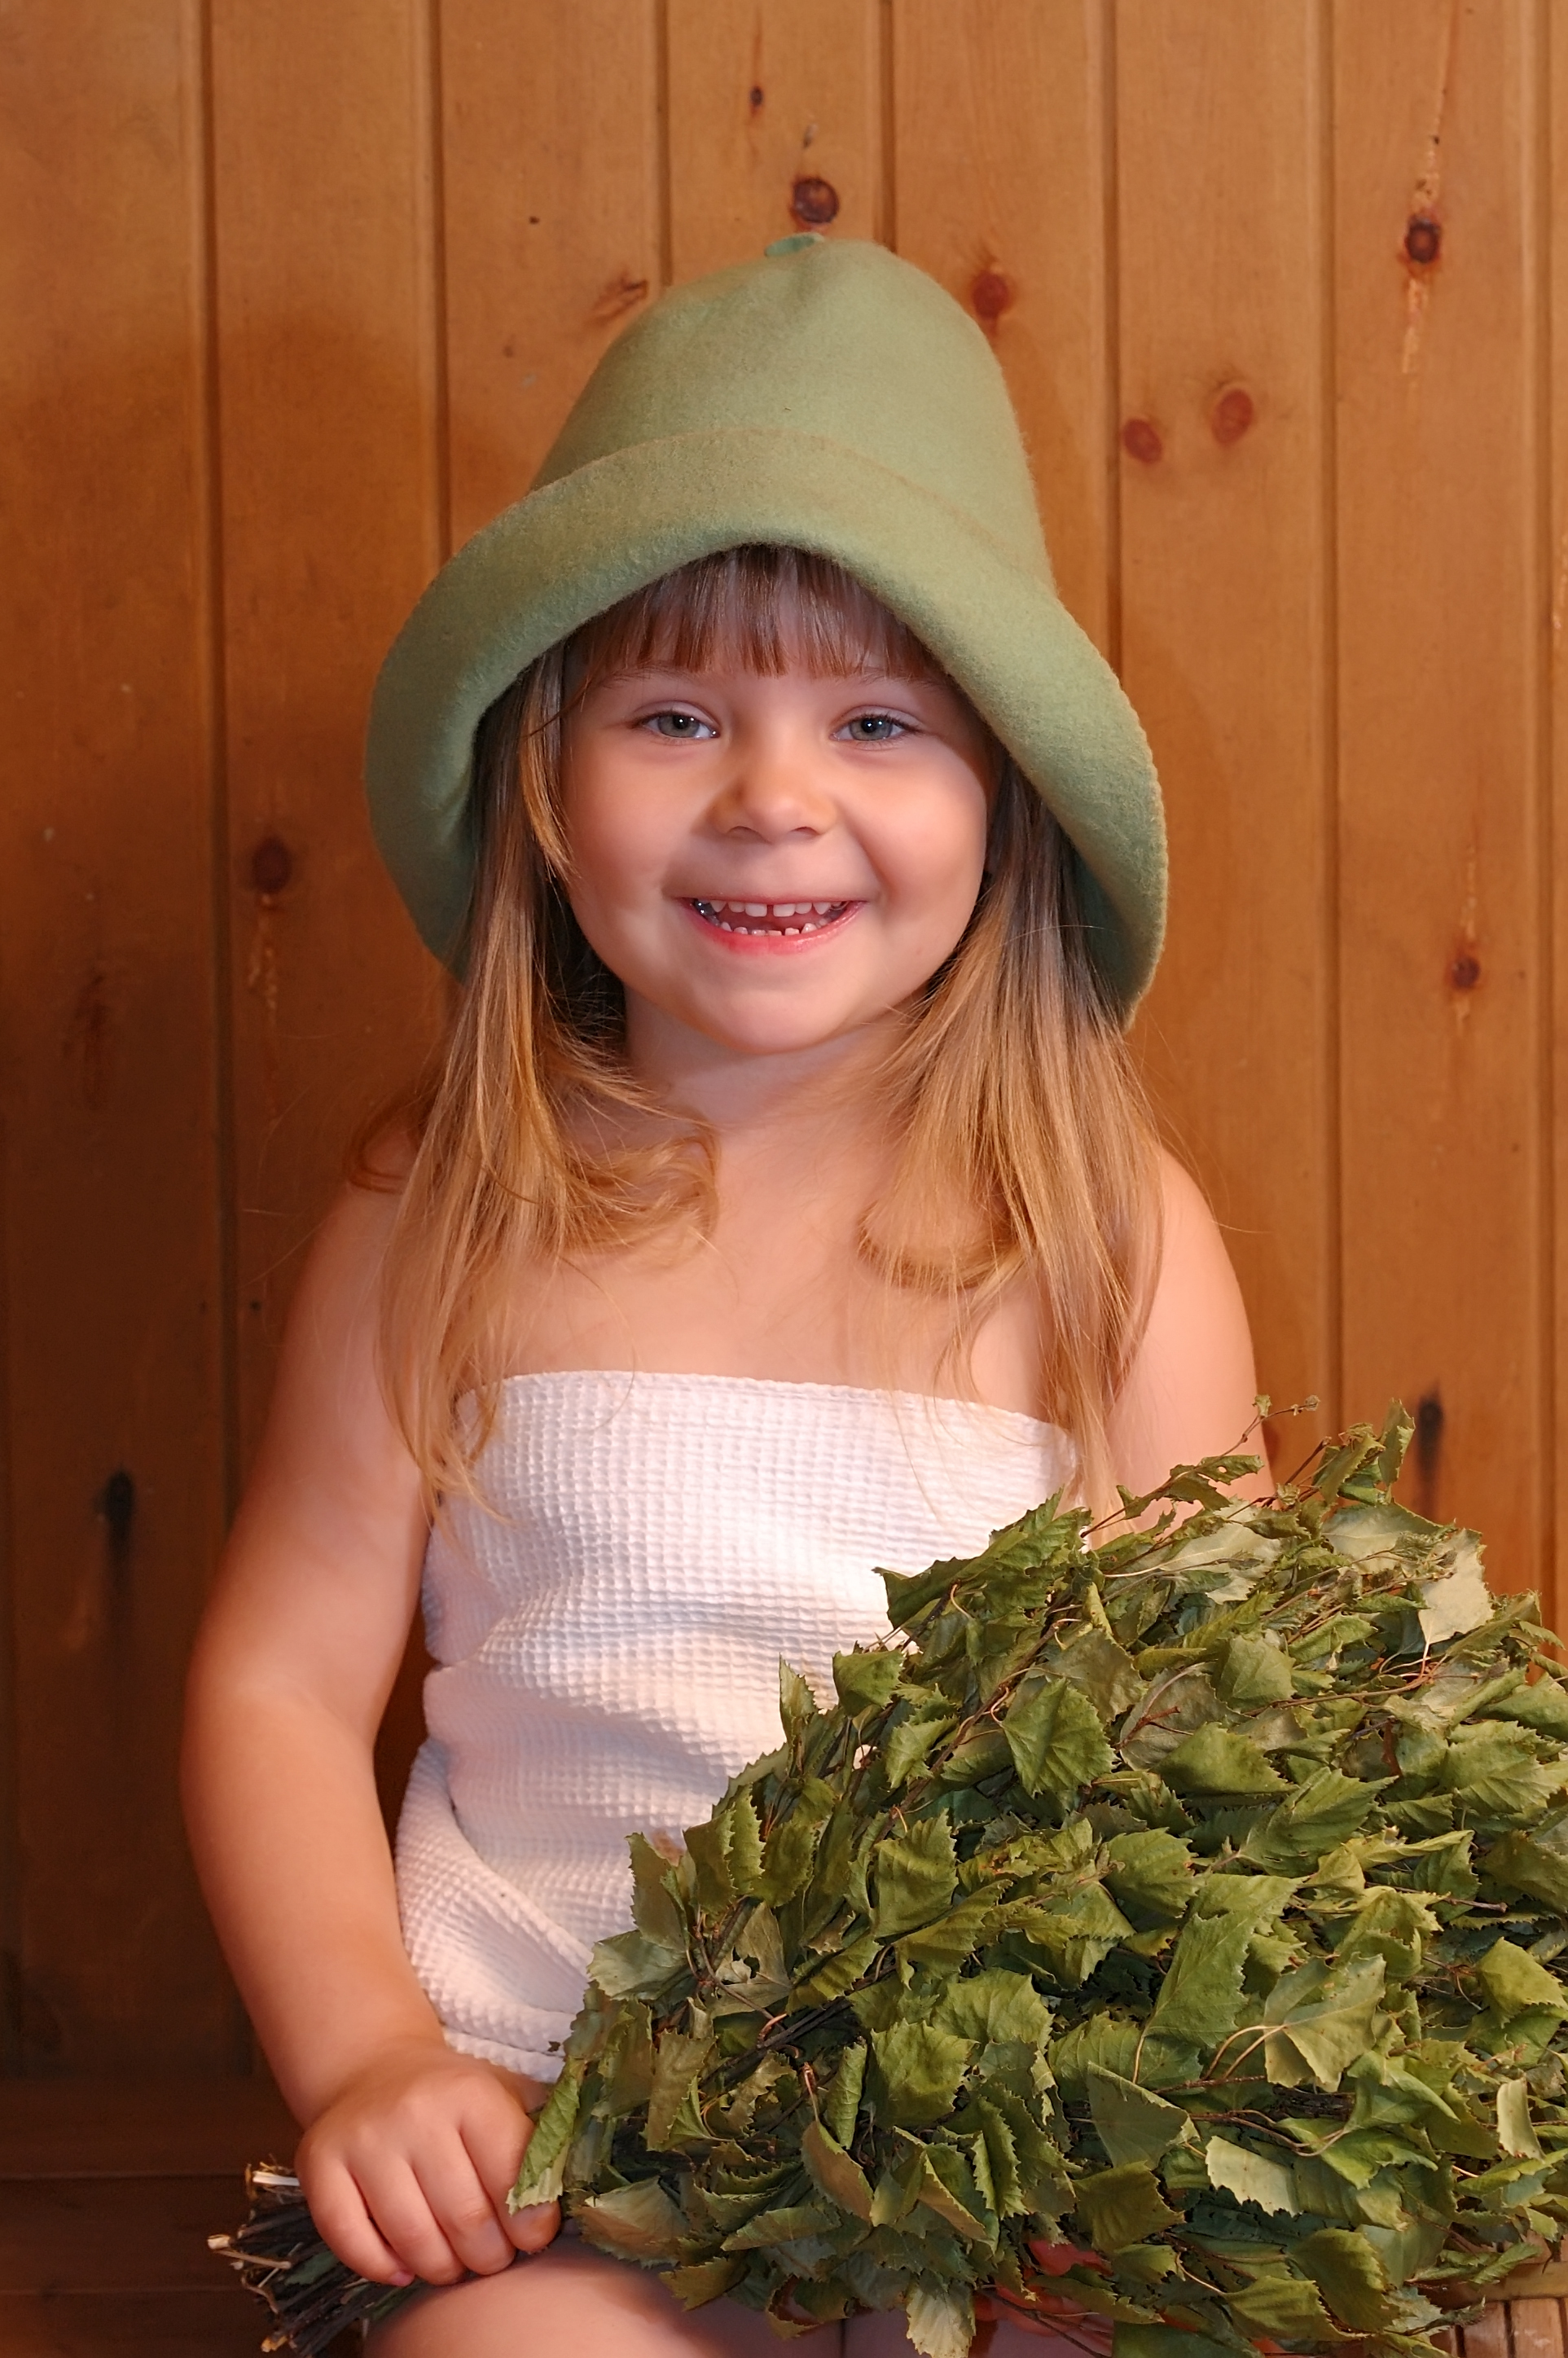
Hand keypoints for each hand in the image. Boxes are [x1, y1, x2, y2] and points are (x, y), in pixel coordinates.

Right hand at [296, 2038, 560, 2285]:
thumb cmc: (452, 2100)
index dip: (530, 2226)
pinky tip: (403, 2265)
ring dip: (440, 2269)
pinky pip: (352, 2241)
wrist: (373, 2068)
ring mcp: (363, 2138)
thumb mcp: (503, 2100)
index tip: (530, 2239)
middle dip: (486, 2257)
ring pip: (411, 2239)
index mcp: (470, 2094)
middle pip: (464, 2219)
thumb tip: (557, 2209)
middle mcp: (415, 2112)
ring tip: (453, 2264)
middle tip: (490, 2259)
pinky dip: (383, 2268)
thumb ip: (537, 2147)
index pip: (511, 2179)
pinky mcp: (319, 2163)